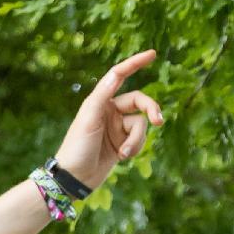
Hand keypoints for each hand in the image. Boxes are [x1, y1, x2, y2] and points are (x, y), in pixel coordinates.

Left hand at [52, 50, 162, 193]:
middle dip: (151, 110)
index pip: (119, 76)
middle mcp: (110, 111)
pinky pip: (139, 139)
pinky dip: (135, 147)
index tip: (152, 54)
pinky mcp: (122, 143)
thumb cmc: (76, 147)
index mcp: (99, 101)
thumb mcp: (88, 119)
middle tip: (159, 122)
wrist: (74, 178)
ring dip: (136, 140)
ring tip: (123, 153)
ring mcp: (117, 127)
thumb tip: (116, 73)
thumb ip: (102, 95)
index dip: (135, 63)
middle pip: (140, 101)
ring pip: (141, 124)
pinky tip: (122, 157)